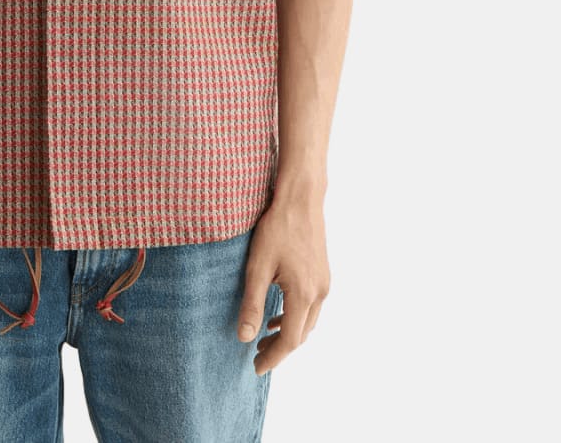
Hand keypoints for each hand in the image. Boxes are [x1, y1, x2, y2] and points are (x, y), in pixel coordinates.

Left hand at [236, 194, 330, 374]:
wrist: (300, 199)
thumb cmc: (277, 229)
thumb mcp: (257, 267)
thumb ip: (251, 304)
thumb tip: (244, 338)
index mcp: (303, 294)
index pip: (289, 340)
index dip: (272, 357)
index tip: (255, 367)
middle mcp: (319, 292)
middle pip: (301, 334)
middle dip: (280, 348)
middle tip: (257, 355)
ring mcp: (324, 283)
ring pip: (309, 322)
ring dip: (289, 333)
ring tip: (265, 336)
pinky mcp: (323, 273)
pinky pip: (312, 306)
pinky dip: (296, 317)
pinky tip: (279, 312)